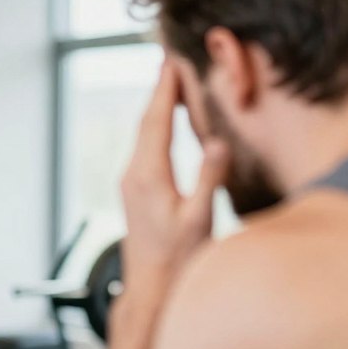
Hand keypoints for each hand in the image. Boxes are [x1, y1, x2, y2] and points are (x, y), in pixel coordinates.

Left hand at [120, 59, 228, 297]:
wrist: (150, 288)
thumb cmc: (177, 259)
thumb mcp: (200, 219)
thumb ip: (209, 179)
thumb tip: (216, 141)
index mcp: (148, 175)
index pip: (157, 121)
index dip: (165, 89)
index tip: (172, 61)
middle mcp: (133, 175)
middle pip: (146, 122)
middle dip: (159, 90)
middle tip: (170, 60)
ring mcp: (131, 184)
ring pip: (144, 135)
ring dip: (157, 108)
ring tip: (169, 83)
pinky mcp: (135, 193)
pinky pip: (145, 149)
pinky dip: (156, 128)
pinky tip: (166, 126)